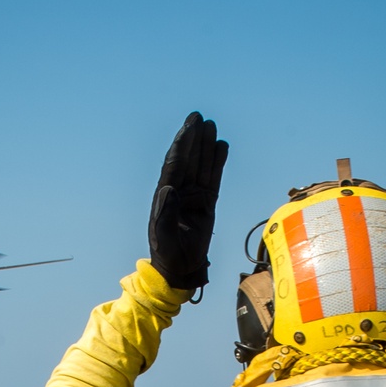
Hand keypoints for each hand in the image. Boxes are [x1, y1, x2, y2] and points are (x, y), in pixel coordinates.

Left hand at [148, 112, 227, 290]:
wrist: (180, 268)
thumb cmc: (169, 255)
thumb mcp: (164, 236)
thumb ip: (166, 213)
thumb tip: (169, 189)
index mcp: (166, 195)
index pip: (174, 165)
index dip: (181, 145)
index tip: (188, 127)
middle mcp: (179, 191)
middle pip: (188, 160)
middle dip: (193, 139)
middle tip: (199, 118)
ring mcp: (193, 196)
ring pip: (201, 166)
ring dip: (205, 147)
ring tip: (211, 127)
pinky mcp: (207, 203)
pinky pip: (213, 179)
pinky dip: (217, 163)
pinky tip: (221, 147)